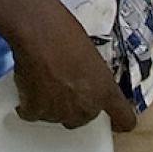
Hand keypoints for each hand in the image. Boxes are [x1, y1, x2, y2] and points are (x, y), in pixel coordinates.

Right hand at [0, 0, 137, 132]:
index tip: (115, 122)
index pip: (124, 119)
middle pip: (83, 118)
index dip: (118, 121)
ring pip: (56, 118)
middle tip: (64, 85)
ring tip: (43, 79)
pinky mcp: (36, 110)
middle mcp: (86, 106)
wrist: (37, 29)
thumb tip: (83, 81)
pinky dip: (29, 104)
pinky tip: (28, 85)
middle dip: (74, 106)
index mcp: (106, 90)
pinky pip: (33, 114)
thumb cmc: (65, 31)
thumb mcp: (91, 55)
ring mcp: (60, 111)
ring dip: (51, 105)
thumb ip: (93, 77)